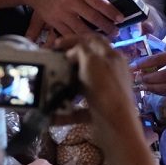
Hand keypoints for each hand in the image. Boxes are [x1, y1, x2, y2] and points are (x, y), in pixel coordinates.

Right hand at [18, 0, 123, 39]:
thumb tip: (106, 9)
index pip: (98, 1)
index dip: (111, 11)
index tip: (121, 18)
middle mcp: (69, 1)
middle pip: (92, 16)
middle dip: (106, 26)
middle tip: (116, 32)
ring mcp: (61, 12)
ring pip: (81, 28)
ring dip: (95, 35)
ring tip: (106, 39)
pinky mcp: (54, 22)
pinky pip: (69, 33)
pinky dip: (79, 39)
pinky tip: (88, 42)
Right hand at [57, 34, 162, 164]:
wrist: (116, 125)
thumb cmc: (105, 89)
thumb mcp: (92, 62)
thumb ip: (81, 51)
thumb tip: (72, 52)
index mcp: (111, 57)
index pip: (93, 40)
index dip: (74, 39)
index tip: (56, 44)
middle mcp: (110, 73)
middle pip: (87, 63)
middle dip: (68, 63)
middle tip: (52, 64)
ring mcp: (105, 93)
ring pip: (82, 85)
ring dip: (65, 86)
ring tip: (49, 86)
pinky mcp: (99, 111)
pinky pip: (79, 109)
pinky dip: (66, 111)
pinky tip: (52, 115)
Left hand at [131, 42, 165, 95]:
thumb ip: (165, 57)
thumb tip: (147, 65)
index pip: (157, 60)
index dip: (143, 64)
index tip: (133, 66)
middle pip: (160, 77)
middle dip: (146, 79)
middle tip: (137, 79)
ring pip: (165, 88)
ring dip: (152, 88)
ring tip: (143, 86)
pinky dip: (161, 92)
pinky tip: (154, 90)